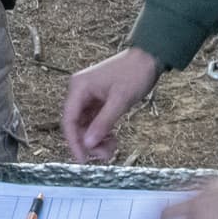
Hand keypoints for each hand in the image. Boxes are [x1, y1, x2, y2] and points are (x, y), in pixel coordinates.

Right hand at [61, 46, 164, 162]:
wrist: (148, 58)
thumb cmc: (134, 74)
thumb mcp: (120, 101)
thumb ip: (103, 123)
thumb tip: (87, 145)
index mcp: (79, 87)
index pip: (69, 120)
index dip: (74, 142)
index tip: (83, 160)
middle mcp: (79, 91)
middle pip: (76, 125)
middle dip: (89, 142)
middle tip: (106, 155)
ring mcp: (89, 95)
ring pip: (85, 125)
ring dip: (96, 139)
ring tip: (113, 148)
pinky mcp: (98, 99)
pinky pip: (94, 121)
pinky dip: (102, 132)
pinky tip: (112, 139)